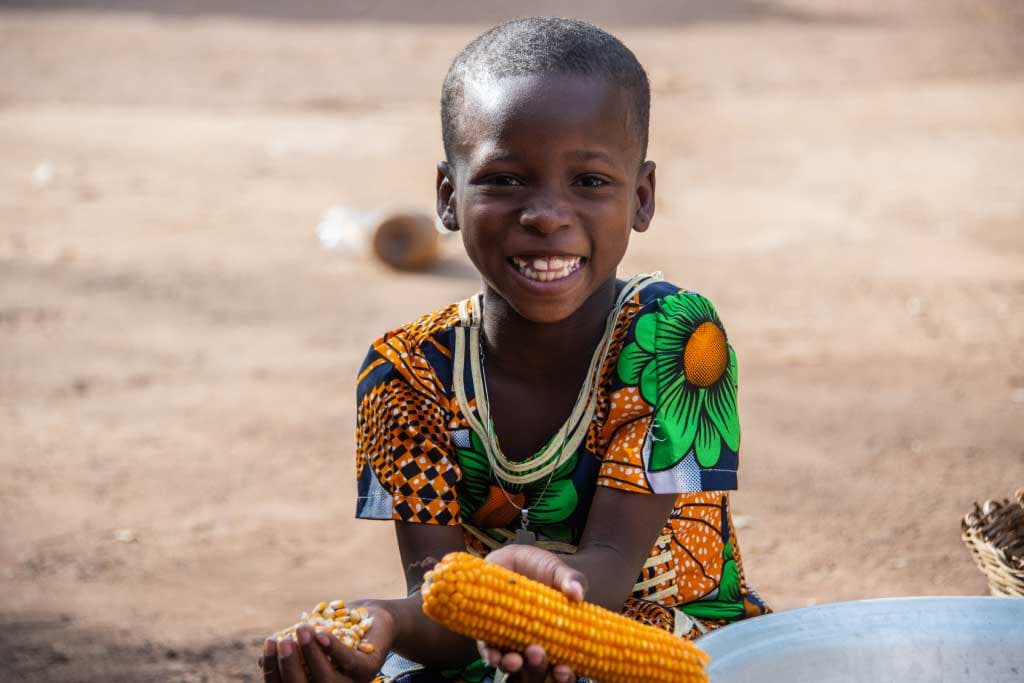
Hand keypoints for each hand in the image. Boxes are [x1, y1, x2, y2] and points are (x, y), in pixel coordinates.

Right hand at [260, 602, 392, 682]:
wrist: (374, 619)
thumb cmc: (336, 630)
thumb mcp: (311, 639)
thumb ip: (292, 651)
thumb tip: (263, 661)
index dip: (275, 667)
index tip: (269, 642)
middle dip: (291, 664)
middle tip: (283, 640)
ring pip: (326, 678)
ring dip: (312, 653)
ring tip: (303, 629)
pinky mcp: (369, 670)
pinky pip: (349, 662)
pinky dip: (334, 648)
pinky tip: (322, 633)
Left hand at [479, 545, 585, 681]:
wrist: (511, 556)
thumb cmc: (541, 568)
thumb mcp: (558, 571)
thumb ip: (570, 580)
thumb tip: (577, 594)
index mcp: (556, 636)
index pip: (562, 666)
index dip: (563, 674)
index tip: (563, 670)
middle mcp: (534, 645)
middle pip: (536, 670)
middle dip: (537, 668)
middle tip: (537, 653)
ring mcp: (511, 642)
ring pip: (512, 665)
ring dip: (513, 666)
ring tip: (515, 659)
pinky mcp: (489, 635)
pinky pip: (490, 652)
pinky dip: (492, 656)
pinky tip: (494, 655)